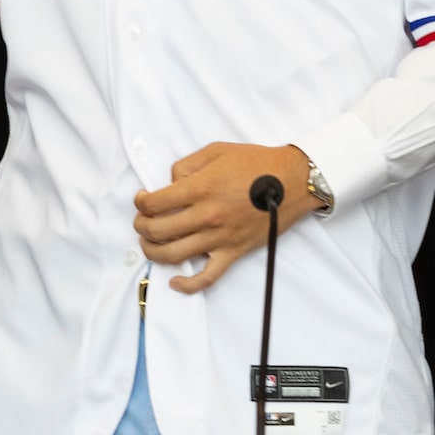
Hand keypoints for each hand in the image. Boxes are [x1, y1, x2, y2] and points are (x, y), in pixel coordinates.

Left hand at [134, 142, 322, 293]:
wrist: (293, 181)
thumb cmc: (257, 163)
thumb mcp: (216, 150)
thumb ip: (186, 165)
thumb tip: (170, 183)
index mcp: (201, 187)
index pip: (154, 203)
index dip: (141, 202)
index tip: (142, 199)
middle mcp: (207, 215)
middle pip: (157, 230)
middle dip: (141, 226)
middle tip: (143, 220)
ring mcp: (219, 238)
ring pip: (173, 255)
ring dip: (153, 251)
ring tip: (150, 242)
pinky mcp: (233, 252)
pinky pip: (207, 277)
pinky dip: (187, 284)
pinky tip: (174, 281)